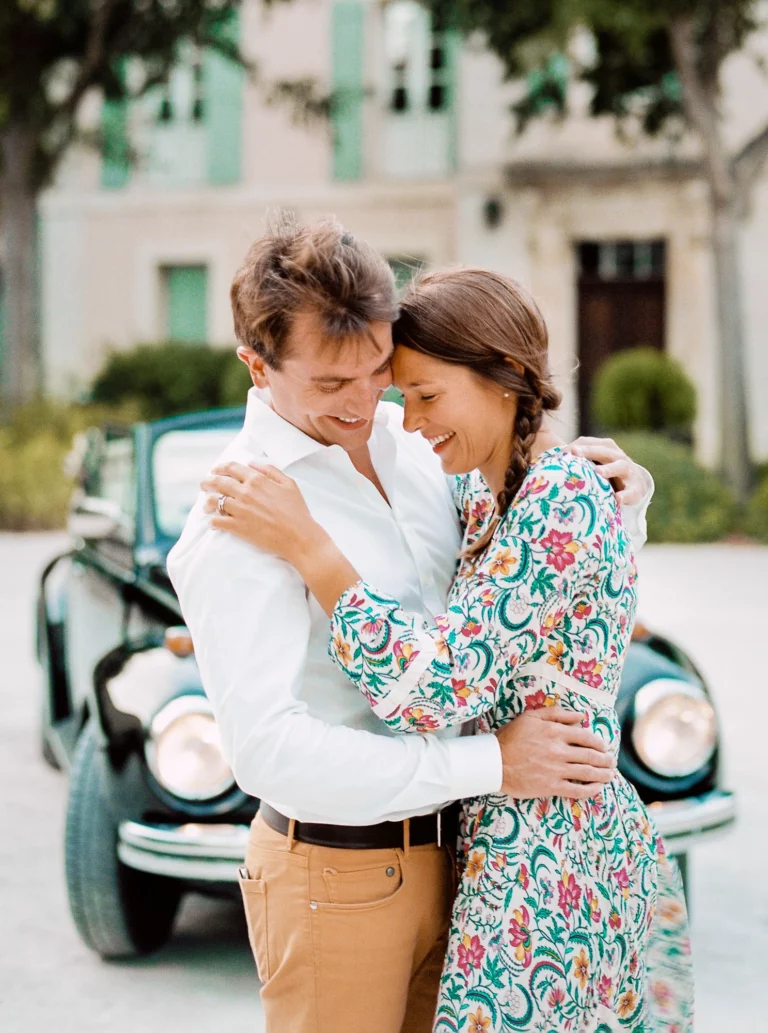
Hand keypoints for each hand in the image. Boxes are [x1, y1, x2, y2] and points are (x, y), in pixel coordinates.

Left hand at [201, 461, 322, 562]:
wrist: (298, 536)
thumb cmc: (297, 511)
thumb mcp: (289, 483)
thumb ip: (270, 470)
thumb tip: (252, 464)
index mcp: (257, 480)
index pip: (231, 468)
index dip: (219, 468)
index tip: (215, 471)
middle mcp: (245, 492)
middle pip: (217, 482)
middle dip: (207, 482)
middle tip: (203, 485)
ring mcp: (240, 510)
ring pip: (213, 501)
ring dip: (207, 502)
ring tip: (206, 505)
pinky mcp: (237, 527)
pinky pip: (217, 521)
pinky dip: (212, 521)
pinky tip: (213, 522)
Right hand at [496, 708, 615, 798]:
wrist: (495, 761)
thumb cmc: (511, 737)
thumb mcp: (532, 717)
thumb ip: (557, 714)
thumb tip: (581, 716)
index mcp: (556, 732)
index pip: (587, 737)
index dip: (599, 743)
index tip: (604, 747)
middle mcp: (559, 751)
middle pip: (591, 756)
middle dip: (606, 760)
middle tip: (612, 762)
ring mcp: (556, 770)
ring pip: (588, 773)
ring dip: (603, 775)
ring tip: (610, 775)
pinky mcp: (551, 786)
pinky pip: (576, 790)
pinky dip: (590, 790)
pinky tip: (597, 789)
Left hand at [567, 436, 648, 505]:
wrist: (635, 485)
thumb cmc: (605, 473)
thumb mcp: (593, 464)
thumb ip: (575, 462)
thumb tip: (543, 464)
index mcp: (605, 447)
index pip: (588, 442)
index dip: (574, 447)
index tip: (559, 454)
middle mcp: (618, 456)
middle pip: (603, 451)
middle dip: (589, 451)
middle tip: (574, 453)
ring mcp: (628, 471)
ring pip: (620, 467)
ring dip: (609, 469)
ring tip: (598, 473)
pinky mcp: (635, 489)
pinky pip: (631, 492)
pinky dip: (625, 495)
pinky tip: (617, 499)